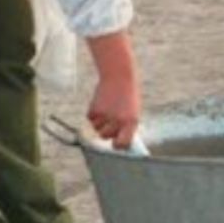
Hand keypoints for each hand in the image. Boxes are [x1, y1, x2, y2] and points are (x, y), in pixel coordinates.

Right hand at [85, 30, 141, 148]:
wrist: (120, 76)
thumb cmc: (128, 96)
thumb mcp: (133, 111)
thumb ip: (127, 127)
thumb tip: (119, 144)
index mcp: (131, 122)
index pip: (122, 144)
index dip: (118, 146)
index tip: (116, 144)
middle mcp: (118, 121)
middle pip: (106, 137)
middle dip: (107, 131)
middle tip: (112, 118)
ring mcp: (105, 116)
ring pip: (97, 129)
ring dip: (100, 122)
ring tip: (109, 108)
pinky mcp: (94, 110)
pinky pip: (90, 119)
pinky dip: (94, 113)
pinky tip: (102, 103)